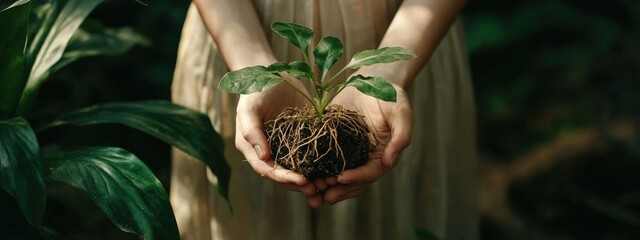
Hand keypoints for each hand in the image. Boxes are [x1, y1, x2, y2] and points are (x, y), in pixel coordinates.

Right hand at [234, 78, 324, 207]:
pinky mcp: (302, 137)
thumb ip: (251, 131)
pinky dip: (320, 163)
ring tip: (327, 185)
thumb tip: (264, 157)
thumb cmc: (255, 89)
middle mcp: (269, 151)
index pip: (267, 169)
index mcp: (253, 148)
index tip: (300, 181)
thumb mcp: (249, 108)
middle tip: (317, 190)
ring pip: (299, 168)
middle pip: (283, 174)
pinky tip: (334, 168)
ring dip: (312, 178)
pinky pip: (311, 154)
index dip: (283, 178)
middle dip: (299, 184)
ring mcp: (286, 145)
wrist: (271, 72)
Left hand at [321, 80, 412, 204]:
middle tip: (322, 196)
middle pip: (352, 180)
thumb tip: (390, 163)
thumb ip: (401, 137)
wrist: (373, 78)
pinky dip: (313, 167)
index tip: (341, 178)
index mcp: (382, 155)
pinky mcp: (332, 141)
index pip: (369, 173)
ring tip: (310, 191)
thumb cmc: (391, 95)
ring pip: (335, 174)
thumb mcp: (401, 113)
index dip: (356, 178)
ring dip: (324, 185)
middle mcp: (364, 157)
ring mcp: (347, 151)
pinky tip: (301, 171)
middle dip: (338, 190)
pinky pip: (322, 158)